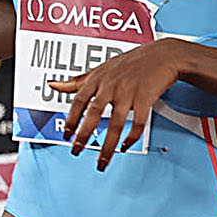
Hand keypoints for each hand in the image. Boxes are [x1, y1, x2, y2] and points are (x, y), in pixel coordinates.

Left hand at [47, 39, 190, 170]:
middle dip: (83, 134)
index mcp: (98, 78)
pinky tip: (125, 146)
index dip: (71, 119)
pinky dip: (131, 137)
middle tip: (76, 151)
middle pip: (94, 113)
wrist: (163, 54)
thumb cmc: (131, 62)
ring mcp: (129, 92)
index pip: (79, 100)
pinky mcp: (145, 98)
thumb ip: (78, 81)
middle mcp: (111, 85)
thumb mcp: (101, 68)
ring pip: (116, 123)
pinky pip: (137, 123)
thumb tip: (53, 85)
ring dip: (108, 146)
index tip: (66, 136)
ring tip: (102, 161)